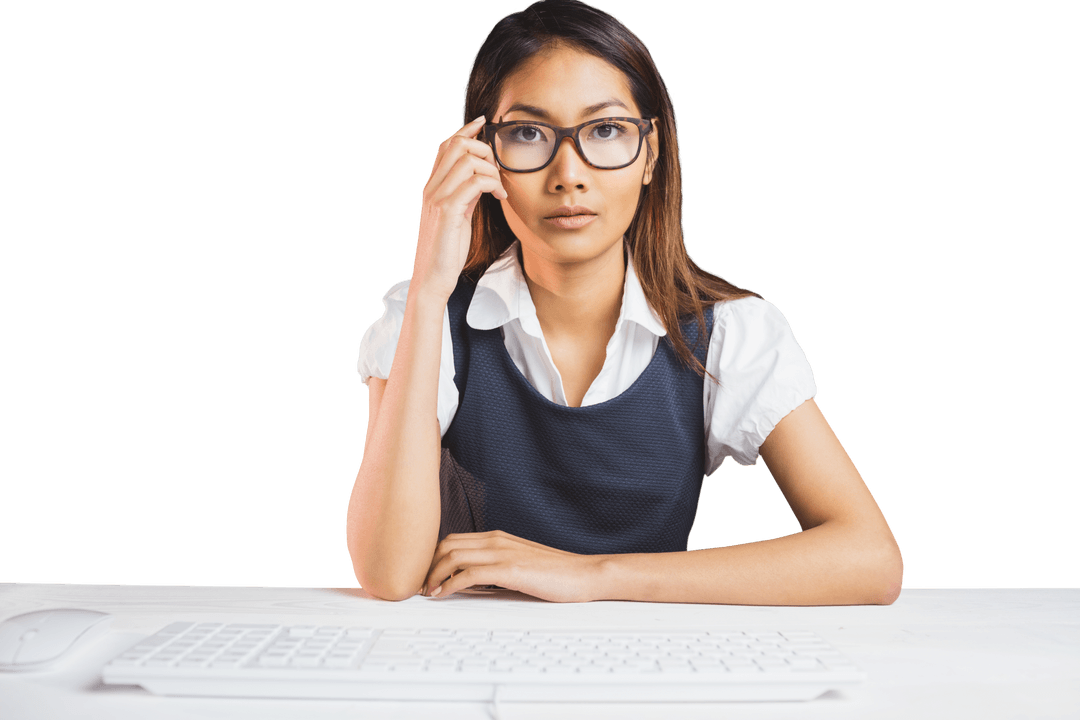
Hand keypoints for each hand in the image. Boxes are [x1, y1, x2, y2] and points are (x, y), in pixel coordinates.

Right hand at [410, 116, 507, 302]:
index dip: (467, 130)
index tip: (486, 125)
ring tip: (500, 189)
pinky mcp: (447, 212)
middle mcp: (431, 188)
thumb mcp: (457, 216)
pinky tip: (500, 198)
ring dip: (492, 170)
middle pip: (457, 145)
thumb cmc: (446, 251)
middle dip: (484, 150)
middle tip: (498, 172)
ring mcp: (437, 198)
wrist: (432, 279)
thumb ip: (465, 195)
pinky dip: (492, 185)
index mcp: (432, 187)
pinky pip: (474, 183)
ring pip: (467, 160)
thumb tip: (480, 179)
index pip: (446, 145)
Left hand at [422, 530, 600, 602]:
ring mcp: (502, 552)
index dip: (433, 557)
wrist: (583, 574)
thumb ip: (495, 566)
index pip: (453, 539)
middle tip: (420, 585)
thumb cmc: (556, 573)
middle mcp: (496, 540)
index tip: (425, 576)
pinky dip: (448, 584)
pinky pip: (467, 573)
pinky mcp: (509, 569)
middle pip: (446, 544)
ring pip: (452, 556)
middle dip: (427, 565)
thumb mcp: (520, 564)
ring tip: (427, 592)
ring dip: (433, 575)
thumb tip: (469, 580)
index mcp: (497, 537)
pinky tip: (442, 595)